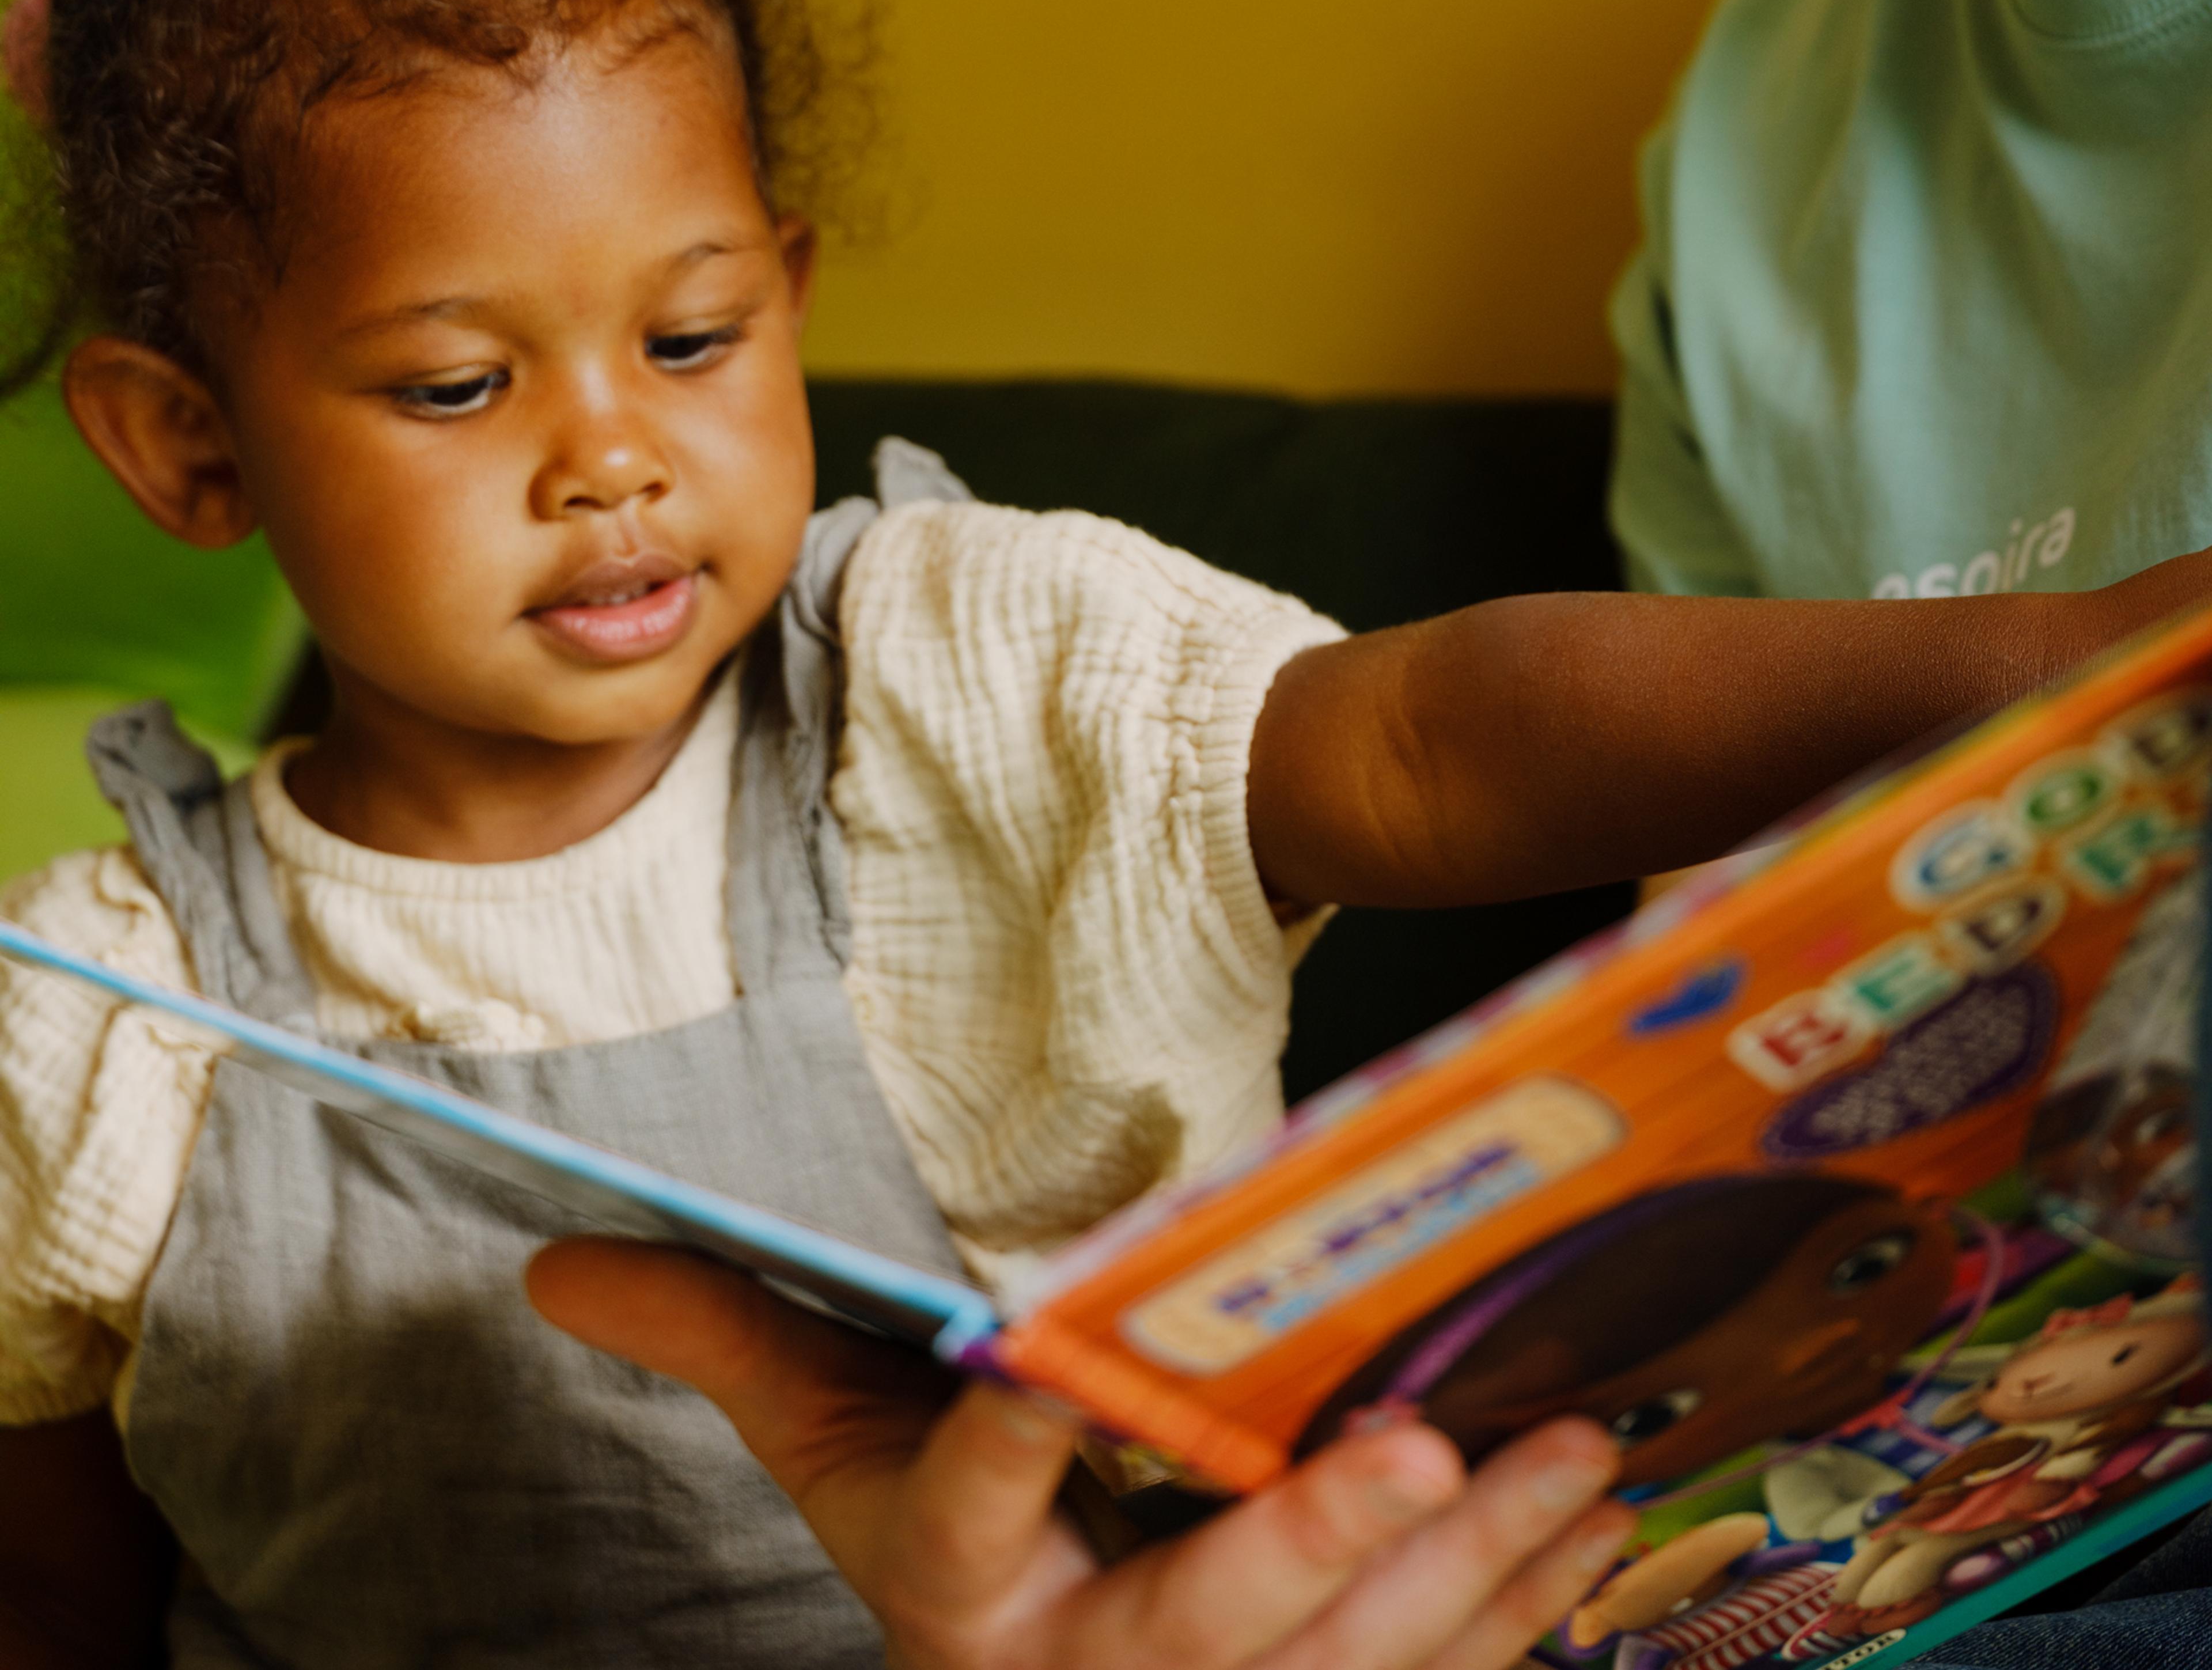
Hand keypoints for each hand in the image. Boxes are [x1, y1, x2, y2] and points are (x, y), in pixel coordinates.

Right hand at [527, 1239, 1634, 1669]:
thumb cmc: (943, 1545)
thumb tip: (554, 1255)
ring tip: (1569, 1451)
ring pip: (1351, 1669)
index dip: (1000, 1443)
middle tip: (1417, 1446)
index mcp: (952, 1596)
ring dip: (1472, 1572)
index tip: (1038, 1358)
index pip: (960, 1516)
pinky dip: (1523, 1611)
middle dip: (1307, 1550)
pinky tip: (1591, 1522)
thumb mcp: (829, 1446)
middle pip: (1196, 1634)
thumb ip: (726, 1338)